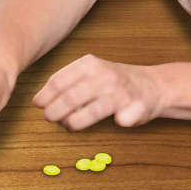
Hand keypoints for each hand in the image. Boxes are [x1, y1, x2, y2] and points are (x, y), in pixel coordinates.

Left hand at [33, 54, 165, 129]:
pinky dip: (115, 123)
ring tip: (67, 125)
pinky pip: (121, 120)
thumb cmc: (113, 82)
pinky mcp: (137, 107)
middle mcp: (105, 75)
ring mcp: (122, 91)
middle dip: (55, 110)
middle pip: (71, 97)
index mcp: (89, 64)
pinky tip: (109, 123)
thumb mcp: (90, 72)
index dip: (46, 95)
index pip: (60, 80)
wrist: (152, 85)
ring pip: (92, 110)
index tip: (38, 104)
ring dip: (75, 121)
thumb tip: (42, 101)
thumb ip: (69, 82)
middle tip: (49, 118)